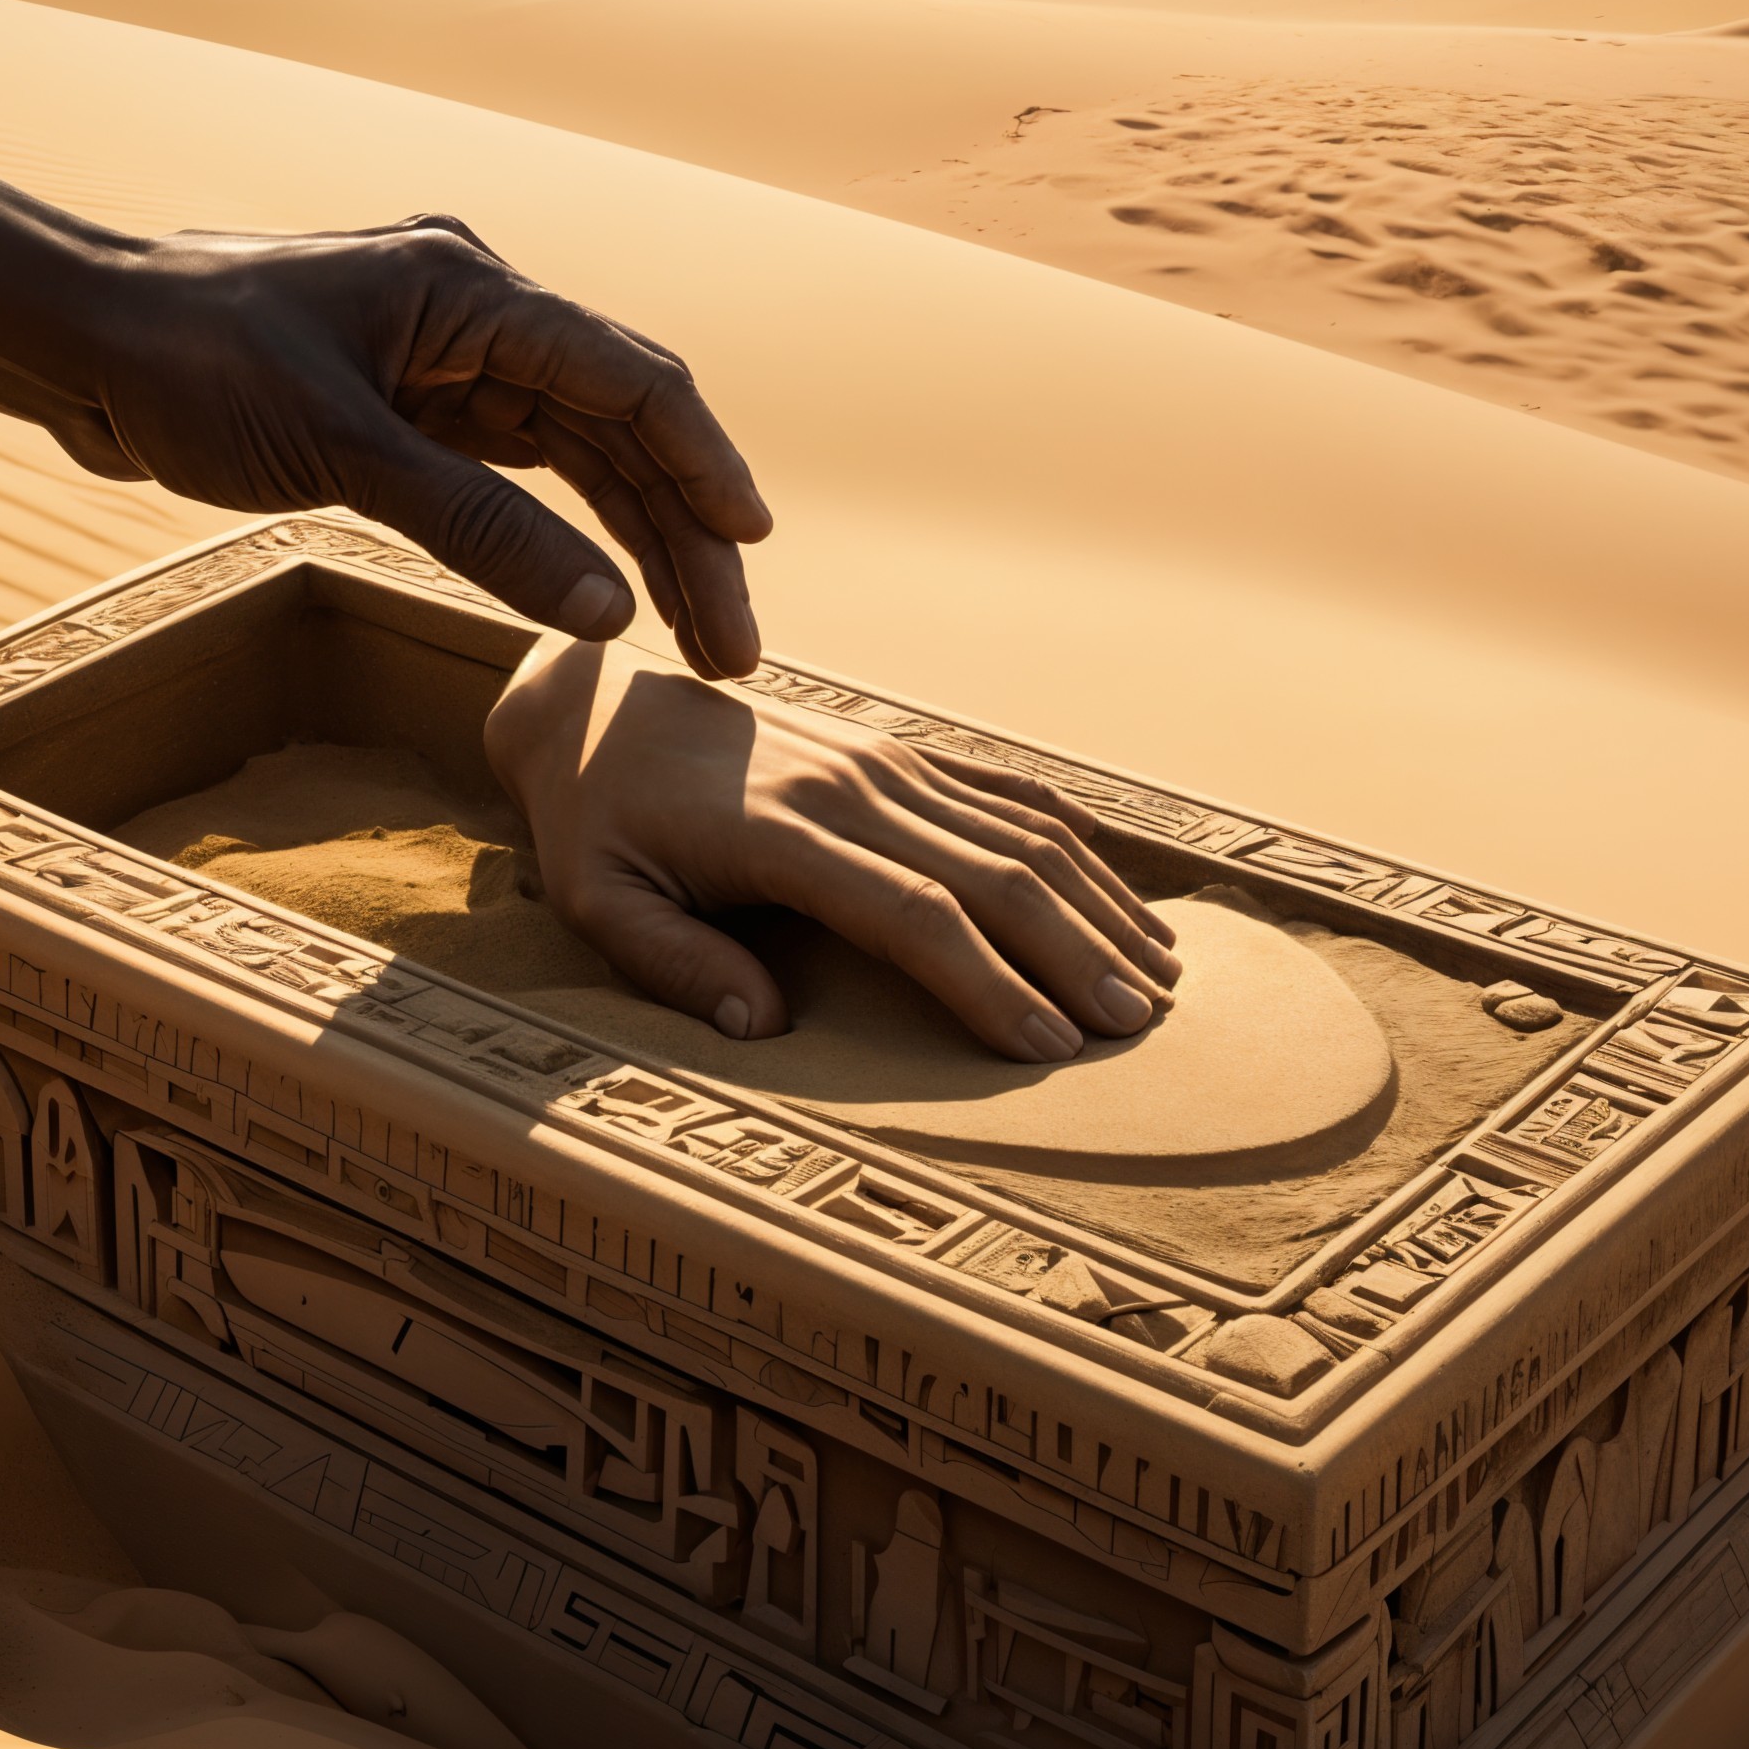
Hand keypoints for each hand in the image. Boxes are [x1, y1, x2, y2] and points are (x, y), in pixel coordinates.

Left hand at [51, 214, 771, 675]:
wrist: (76, 342)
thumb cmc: (189, 365)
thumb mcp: (341, 452)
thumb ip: (477, 527)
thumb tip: (604, 609)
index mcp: (474, 292)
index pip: (631, 381)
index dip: (705, 468)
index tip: (750, 553)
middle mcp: (476, 318)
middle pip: (620, 432)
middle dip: (685, 538)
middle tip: (734, 650)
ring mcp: (443, 366)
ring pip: (577, 462)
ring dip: (638, 548)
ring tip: (692, 644)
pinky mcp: (407, 413)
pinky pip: (516, 477)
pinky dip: (563, 537)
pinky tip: (604, 597)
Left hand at [485, 637, 1180, 1062]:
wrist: (590, 703)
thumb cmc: (592, 823)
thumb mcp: (596, 901)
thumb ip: (674, 965)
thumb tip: (764, 1027)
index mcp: (782, 833)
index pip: (915, 913)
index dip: (988, 981)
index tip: (1047, 1046)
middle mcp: (851, 787)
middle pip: (994, 872)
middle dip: (1074, 952)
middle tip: (1136, 1027)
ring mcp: (882, 761)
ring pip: (1018, 832)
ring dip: (1095, 903)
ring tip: (1157, 975)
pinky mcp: (893, 752)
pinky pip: (1003, 792)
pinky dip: (1072, 841)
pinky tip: (1124, 893)